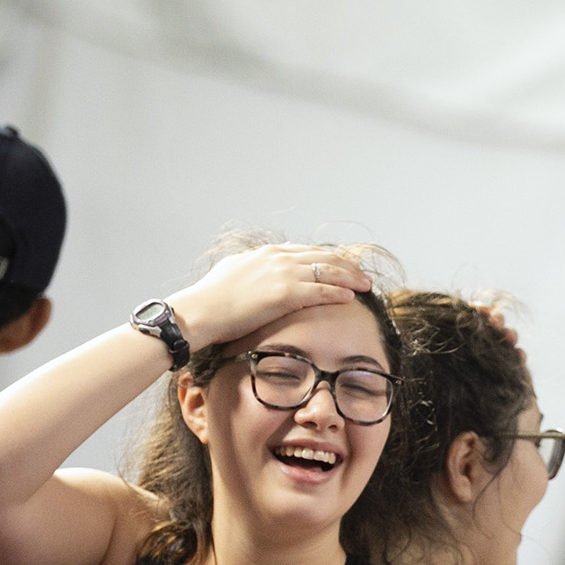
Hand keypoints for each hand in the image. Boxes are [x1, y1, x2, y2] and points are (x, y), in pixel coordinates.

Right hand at [165, 244, 372, 352]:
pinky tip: (351, 297)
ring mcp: (282, 274)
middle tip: (362, 275)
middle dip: (346, 266)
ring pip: (328, 272)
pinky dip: (338, 293)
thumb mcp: (233, 273)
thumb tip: (254, 272)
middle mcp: (277, 258)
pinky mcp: (284, 293)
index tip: (343, 265)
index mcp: (267, 253)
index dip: (328, 259)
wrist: (199, 312)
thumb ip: (250, 269)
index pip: (307, 251)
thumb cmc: (210, 300)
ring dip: (350, 278)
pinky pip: (321, 291)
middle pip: (323, 258)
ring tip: (366, 285)